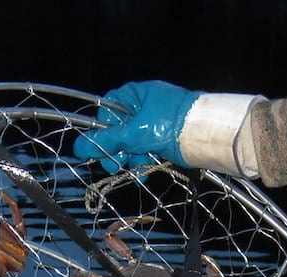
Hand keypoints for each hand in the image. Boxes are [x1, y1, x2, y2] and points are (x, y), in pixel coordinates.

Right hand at [73, 81, 203, 172]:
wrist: (208, 134)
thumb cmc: (173, 124)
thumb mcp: (135, 133)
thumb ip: (107, 140)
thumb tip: (79, 147)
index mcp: (135, 94)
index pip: (107, 110)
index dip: (102, 130)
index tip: (101, 148)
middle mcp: (144, 105)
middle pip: (118, 129)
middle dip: (116, 149)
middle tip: (116, 165)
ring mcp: (155, 121)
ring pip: (131, 142)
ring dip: (130, 158)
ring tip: (135, 168)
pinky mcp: (165, 137)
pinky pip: (145, 149)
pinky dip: (142, 161)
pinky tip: (143, 172)